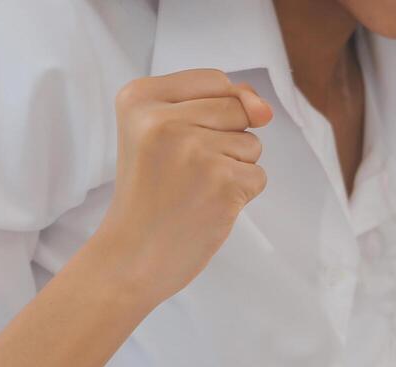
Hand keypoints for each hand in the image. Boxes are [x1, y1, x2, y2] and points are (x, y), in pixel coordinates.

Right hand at [93, 69, 273, 307]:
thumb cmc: (150, 195)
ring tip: (194, 189)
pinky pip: (258, 176)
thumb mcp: (161, 133)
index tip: (177, 145)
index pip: (216, 81)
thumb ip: (216, 103)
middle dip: (225, 141)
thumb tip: (264, 110)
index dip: (215, 114)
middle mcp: (163, 119)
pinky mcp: (220, 182)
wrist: (131, 256)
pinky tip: (207, 206)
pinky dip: (240, 195)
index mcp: (139, 97)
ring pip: (252, 143)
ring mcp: (193, 151)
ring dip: (234, 169)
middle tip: (184, 172)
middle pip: (237, 110)